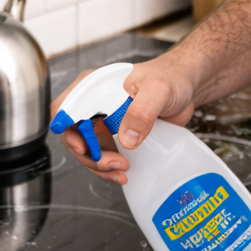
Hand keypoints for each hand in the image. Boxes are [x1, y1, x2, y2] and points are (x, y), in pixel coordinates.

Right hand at [50, 55, 197, 184]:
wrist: (186, 85)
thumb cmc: (170, 77)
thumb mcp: (157, 90)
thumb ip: (142, 111)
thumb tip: (127, 139)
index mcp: (94, 86)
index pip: (65, 109)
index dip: (67, 131)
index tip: (83, 148)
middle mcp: (94, 104)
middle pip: (74, 135)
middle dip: (89, 156)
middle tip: (113, 164)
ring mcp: (103, 121)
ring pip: (87, 150)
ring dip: (99, 166)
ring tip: (121, 172)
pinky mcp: (115, 135)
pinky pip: (103, 155)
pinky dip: (109, 168)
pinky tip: (123, 173)